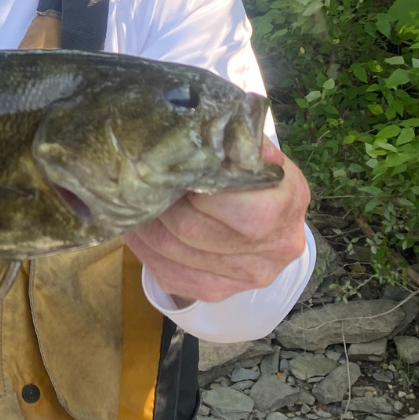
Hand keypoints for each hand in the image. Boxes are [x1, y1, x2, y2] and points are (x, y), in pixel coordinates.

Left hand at [123, 140, 310, 305]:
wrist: (273, 222)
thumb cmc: (257, 178)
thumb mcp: (254, 151)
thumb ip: (234, 141)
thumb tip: (201, 126)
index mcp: (287, 201)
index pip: (232, 201)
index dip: (193, 184)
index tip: (170, 166)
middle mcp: (275, 247)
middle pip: (193, 229)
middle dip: (159, 204)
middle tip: (139, 184)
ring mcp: (248, 276)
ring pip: (174, 254)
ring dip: (145, 227)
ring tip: (131, 205)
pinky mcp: (219, 292)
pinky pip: (169, 276)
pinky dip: (145, 252)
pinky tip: (138, 231)